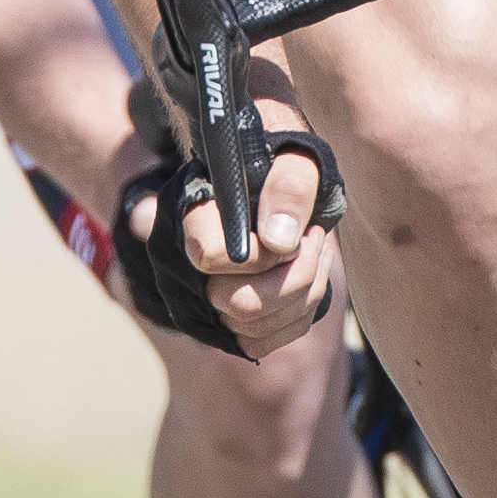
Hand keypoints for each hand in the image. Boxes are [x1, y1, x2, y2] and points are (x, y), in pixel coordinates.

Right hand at [117, 141, 340, 358]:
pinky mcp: (220, 324)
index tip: (294, 230)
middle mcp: (179, 266)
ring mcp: (197, 302)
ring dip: (306, 293)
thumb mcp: (292, 155)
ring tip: (316, 250)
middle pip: (240, 305)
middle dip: (297, 276)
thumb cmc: (279, 162)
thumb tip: (280, 241)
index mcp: (186, 216)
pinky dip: (300, 314)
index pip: (208, 256)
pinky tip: (311, 275)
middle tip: (315, 238)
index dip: (262, 252)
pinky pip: (262, 342)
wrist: (264, 178)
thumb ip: (288, 185)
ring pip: (256, 329)